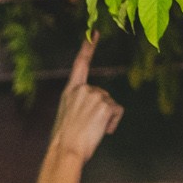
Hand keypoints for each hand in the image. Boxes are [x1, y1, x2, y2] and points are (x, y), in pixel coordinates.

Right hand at [47, 36, 123, 163]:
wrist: (66, 150)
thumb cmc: (65, 140)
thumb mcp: (67, 116)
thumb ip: (79, 105)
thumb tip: (95, 109)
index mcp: (70, 91)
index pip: (80, 65)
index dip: (87, 47)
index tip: (95, 32)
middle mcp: (82, 89)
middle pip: (102, 94)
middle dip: (100, 110)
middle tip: (87, 127)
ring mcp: (94, 95)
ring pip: (110, 103)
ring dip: (106, 118)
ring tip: (92, 131)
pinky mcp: (105, 104)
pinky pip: (117, 111)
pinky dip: (113, 122)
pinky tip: (102, 131)